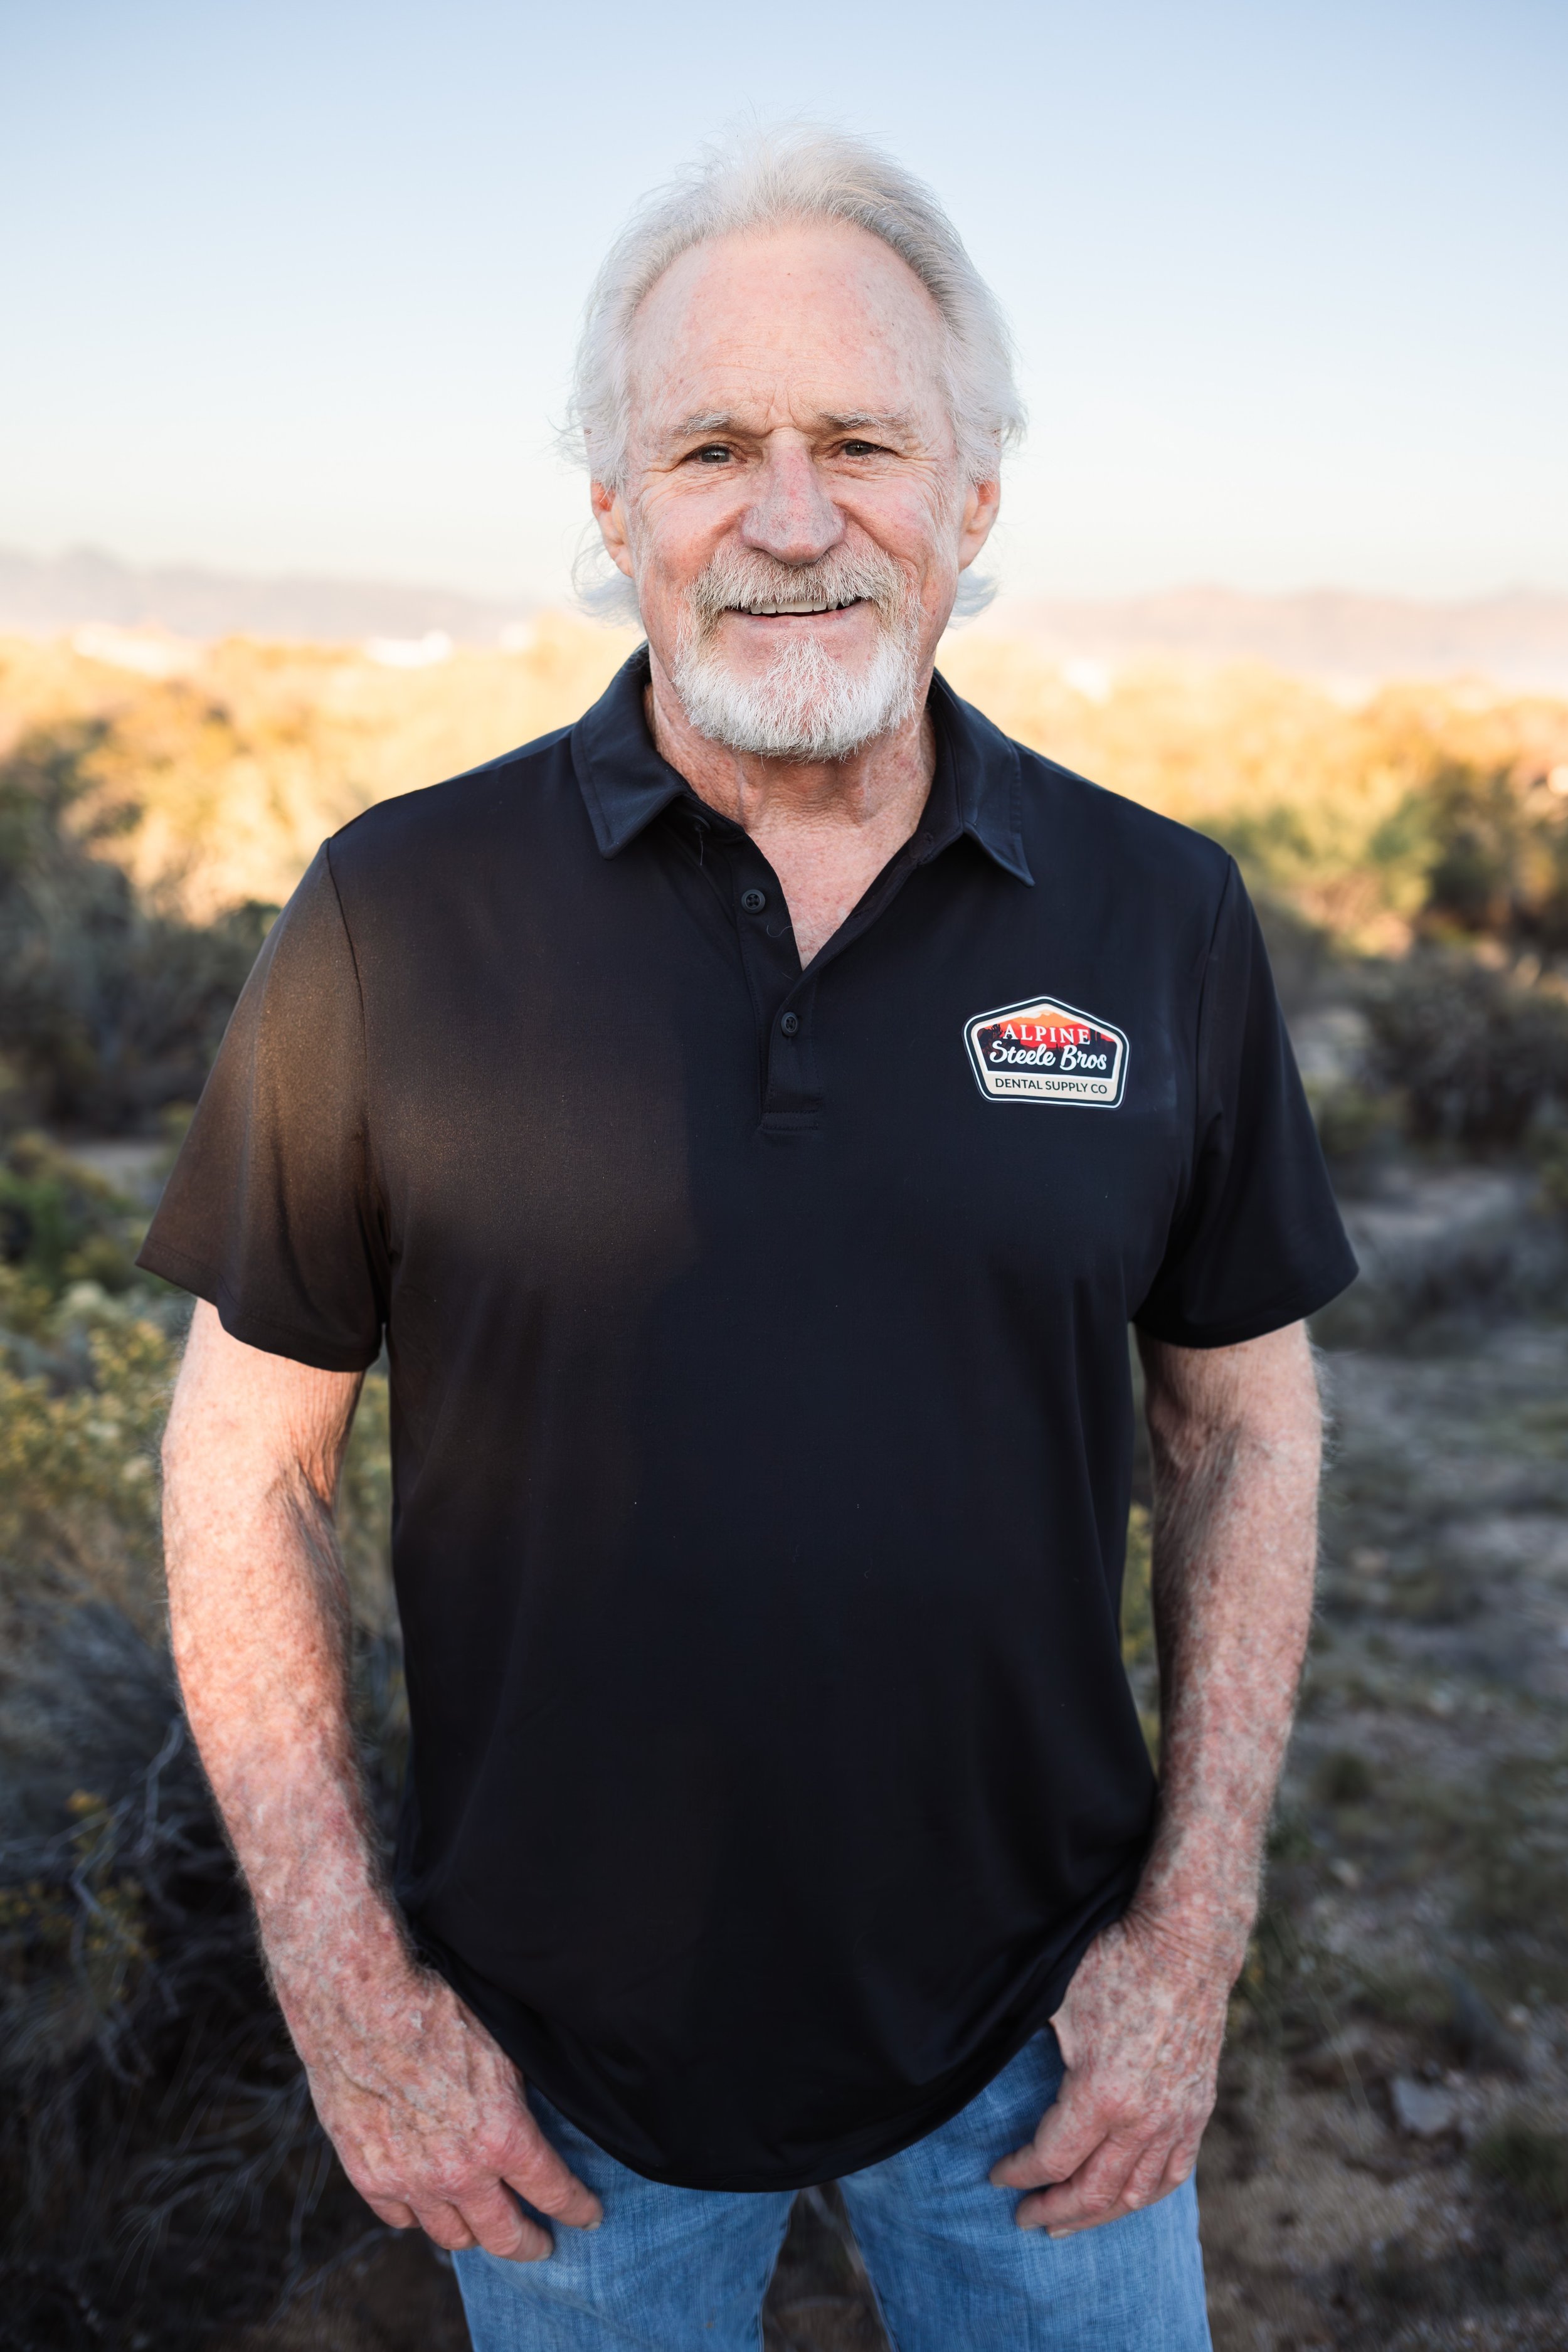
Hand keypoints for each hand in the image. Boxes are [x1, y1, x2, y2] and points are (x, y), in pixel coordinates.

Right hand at [288, 1958, 602, 2260]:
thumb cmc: (436, 2009)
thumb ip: (520, 2098)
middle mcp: (459, 2172)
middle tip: (543, 2243)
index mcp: (502, 2136)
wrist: (361, 2002)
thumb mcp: (503, 2047)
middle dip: (531, 2243)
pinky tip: (432, 2204)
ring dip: (476, 2234)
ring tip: (487, 2225)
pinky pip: (404, 2219)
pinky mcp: (370, 2176)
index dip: (578, 2208)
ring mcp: (411, 2181)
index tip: (589, 2215)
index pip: (554, 2192)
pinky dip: (423, 2215)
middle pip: (505, 2236)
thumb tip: (540, 2116)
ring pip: (453, 2237)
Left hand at [989, 1912, 1230, 2236]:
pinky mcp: (1197, 2110)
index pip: (1051, 2160)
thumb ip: (1023, 2042)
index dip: (1018, 2173)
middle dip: (1052, 2209)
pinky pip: (1173, 2173)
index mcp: (1101, 2096)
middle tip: (1024, 2218)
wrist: (1186, 1944)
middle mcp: (1143, 2120)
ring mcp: (1176, 2119)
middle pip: (1092, 2193)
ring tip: (1067, 2223)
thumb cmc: (1116, 1963)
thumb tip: (980, 2059)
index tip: (996, 2176)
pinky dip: (1144, 2195)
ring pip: (1134, 2194)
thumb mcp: (1056, 1999)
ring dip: (1096, 2216)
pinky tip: (1123, 2200)